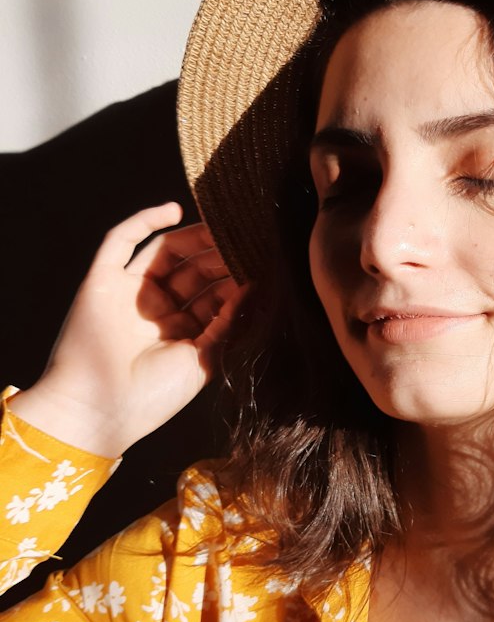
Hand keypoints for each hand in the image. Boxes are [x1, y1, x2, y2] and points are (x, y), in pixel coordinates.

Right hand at [11, 204, 245, 457]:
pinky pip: (120, 242)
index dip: (236, 277)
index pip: (214, 294)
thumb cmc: (154, 396)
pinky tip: (174, 210)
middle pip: (194, 270)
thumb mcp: (204, 359)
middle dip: (220, 255)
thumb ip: (228, 322)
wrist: (101, 411)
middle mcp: (157, 309)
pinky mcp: (102, 281)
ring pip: (164, 252)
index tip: (263, 259)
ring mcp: (129, 293)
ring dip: (194, 238)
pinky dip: (145, 222)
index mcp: (182, 332)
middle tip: (247, 237)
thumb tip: (254, 288)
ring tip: (223, 224)